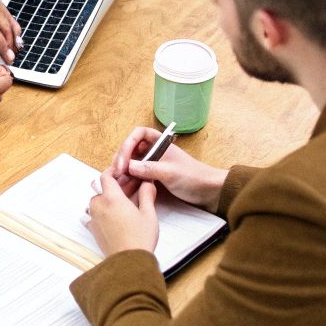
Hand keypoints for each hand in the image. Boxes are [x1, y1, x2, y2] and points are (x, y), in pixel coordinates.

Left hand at [0, 0, 22, 62]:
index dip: (0, 44)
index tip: (5, 56)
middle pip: (0, 24)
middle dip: (9, 42)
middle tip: (12, 56)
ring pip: (5, 17)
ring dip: (13, 32)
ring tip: (18, 46)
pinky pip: (5, 9)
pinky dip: (12, 20)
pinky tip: (16, 30)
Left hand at [85, 172, 159, 256]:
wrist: (128, 262)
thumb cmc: (139, 239)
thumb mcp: (148, 214)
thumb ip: (147, 195)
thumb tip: (147, 183)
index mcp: (112, 198)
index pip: (106, 176)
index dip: (113, 172)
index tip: (121, 172)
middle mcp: (99, 206)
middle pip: (101, 188)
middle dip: (113, 186)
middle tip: (128, 188)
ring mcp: (94, 218)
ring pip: (97, 201)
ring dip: (107, 199)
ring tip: (123, 203)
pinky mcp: (93, 230)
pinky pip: (93, 215)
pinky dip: (101, 212)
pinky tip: (113, 216)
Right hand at [106, 126, 227, 210]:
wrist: (209, 191)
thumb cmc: (193, 177)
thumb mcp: (170, 172)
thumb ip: (149, 168)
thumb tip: (128, 166)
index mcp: (160, 143)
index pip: (138, 134)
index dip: (128, 144)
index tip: (124, 160)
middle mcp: (155, 151)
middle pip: (131, 148)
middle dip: (122, 158)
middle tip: (116, 173)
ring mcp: (154, 164)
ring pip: (132, 162)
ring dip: (123, 170)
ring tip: (117, 181)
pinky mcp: (154, 177)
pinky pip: (137, 175)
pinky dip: (129, 179)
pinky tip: (125, 187)